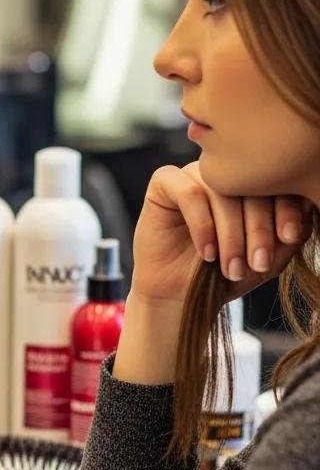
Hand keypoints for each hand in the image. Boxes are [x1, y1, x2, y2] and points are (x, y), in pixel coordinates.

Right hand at [129, 161, 313, 306]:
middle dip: (258, 230)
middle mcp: (222, 174)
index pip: (276, 182)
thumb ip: (290, 234)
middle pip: (249, 186)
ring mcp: (192, 175)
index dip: (286, 209)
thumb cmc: (225, 274)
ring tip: (231, 266)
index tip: (288, 238)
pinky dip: (202, 226)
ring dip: (230, 234)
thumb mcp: (268, 257)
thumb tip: (308, 205)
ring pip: (221, 192)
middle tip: (257, 264)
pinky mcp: (164, 183)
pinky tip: (207, 253)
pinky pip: (189, 193)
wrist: (181, 295)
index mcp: (250, 182)